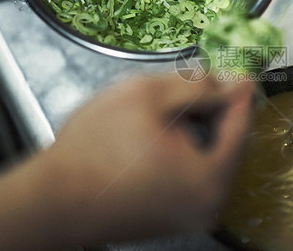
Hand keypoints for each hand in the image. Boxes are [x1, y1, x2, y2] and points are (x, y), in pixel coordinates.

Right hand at [0, 73, 254, 249]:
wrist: (52, 199)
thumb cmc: (94, 147)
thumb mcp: (147, 96)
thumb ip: (198, 86)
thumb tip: (229, 82)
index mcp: (209, 178)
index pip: (240, 125)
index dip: (238, 93)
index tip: (239, 73)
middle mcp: (208, 205)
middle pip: (228, 145)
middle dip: (217, 112)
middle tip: (205, 85)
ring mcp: (190, 216)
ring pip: (210, 160)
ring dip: (201, 130)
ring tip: (178, 108)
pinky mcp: (172, 218)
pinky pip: (193, 176)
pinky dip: (187, 151)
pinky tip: (164, 136)